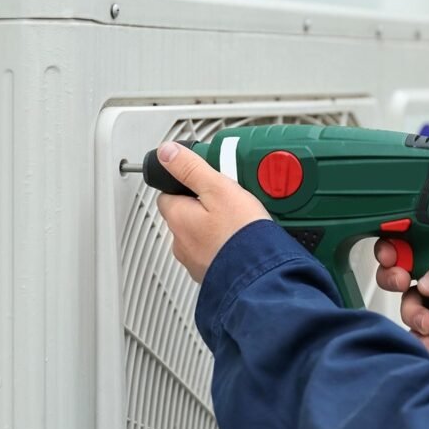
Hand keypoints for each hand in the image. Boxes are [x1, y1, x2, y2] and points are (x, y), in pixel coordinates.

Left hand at [155, 142, 270, 281]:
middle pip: (186, 215)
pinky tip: (243, 240)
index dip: (185, 184)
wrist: (262, 276)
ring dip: (215, 228)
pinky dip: (225, 246)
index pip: (168, 194)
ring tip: (240, 220)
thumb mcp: (218, 188)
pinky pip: (216, 253)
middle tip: (229, 200)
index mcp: (177, 218)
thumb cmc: (240, 234)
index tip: (203, 181)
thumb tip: (166, 153)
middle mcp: (181, 243)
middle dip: (203, 207)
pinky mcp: (215, 274)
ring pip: (201, 236)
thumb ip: (190, 168)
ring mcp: (197, 262)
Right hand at [375, 230, 428, 363]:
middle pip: (403, 270)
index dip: (398, 242)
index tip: (393, 253)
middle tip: (403, 281)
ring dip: (411, 312)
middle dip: (394, 276)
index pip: (417, 237)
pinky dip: (421, 339)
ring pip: (410, 304)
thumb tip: (428, 279)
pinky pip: (424, 335)